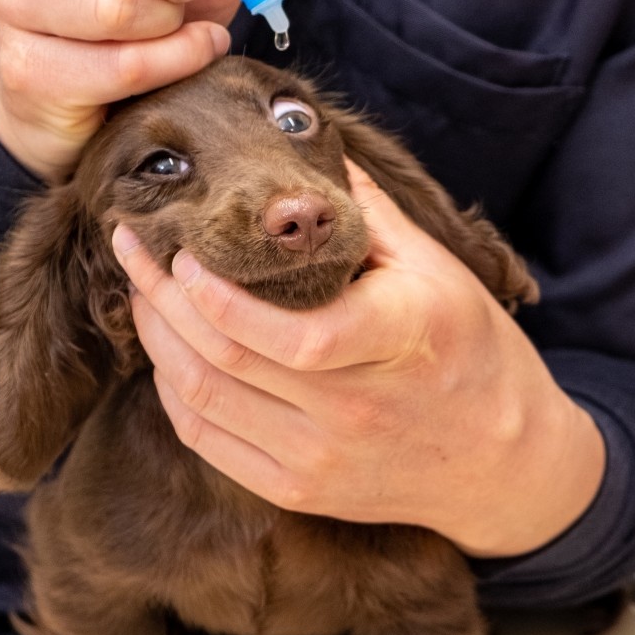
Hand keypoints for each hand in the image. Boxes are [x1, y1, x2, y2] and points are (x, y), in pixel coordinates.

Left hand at [111, 160, 604, 556]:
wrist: (501, 464)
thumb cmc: (472, 352)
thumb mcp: (439, 270)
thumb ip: (366, 212)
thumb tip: (304, 143)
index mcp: (398, 343)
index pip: (289, 334)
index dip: (216, 295)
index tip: (182, 248)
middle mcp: (354, 410)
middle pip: (225, 358)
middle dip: (160, 295)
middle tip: (132, 245)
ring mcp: (320, 460)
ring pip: (203, 399)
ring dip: (157, 339)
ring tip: (141, 289)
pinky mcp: (297, 491)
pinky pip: (207, 441)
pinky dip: (173, 391)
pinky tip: (165, 350)